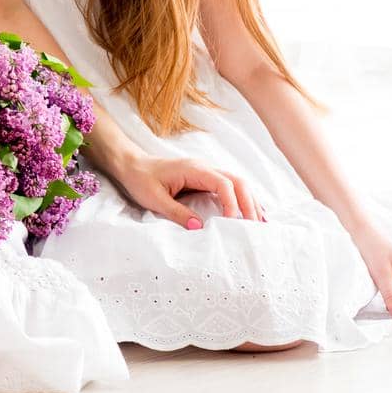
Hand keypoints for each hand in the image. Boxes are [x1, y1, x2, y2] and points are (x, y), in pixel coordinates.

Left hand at [113, 153, 264, 227]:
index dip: (232, 203)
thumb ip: (176, 212)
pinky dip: (241, 198)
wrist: (131, 165)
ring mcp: (205, 172)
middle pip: (237, 181)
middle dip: (249, 202)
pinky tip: (248, 212)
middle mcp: (204, 168)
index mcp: (194, 169)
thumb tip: (199, 228)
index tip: (234, 222)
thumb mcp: (154, 199)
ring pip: (236, 182)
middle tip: (257, 226)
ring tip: (260, 221)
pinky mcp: (203, 179)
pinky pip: (228, 186)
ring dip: (249, 200)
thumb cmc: (140, 179)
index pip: (223, 183)